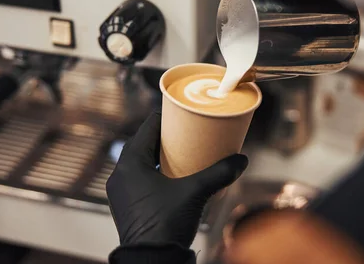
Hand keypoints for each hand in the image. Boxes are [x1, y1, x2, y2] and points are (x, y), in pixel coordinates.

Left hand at [106, 112, 248, 247]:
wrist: (151, 262)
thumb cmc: (165, 224)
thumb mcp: (196, 192)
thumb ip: (219, 173)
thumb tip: (242, 160)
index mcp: (130, 162)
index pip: (148, 126)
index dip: (167, 117)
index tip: (185, 114)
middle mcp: (121, 173)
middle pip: (145, 143)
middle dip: (166, 137)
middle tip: (189, 132)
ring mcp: (122, 191)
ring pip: (142, 161)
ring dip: (160, 155)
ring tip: (184, 152)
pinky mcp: (127, 205)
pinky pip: (140, 178)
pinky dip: (156, 171)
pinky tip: (174, 175)